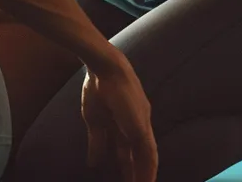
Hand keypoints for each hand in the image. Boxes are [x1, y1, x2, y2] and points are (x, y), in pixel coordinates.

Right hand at [81, 59, 157, 180]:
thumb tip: (93, 163)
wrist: (104, 69)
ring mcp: (142, 125)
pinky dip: (148, 168)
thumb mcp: (95, 122)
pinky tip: (146, 180)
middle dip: (138, 174)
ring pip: (148, 157)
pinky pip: (148, 152)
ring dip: (144, 175)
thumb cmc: (97, 89)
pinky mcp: (142, 126)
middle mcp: (139, 125)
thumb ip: (97, 142)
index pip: (130, 151)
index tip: (127, 178)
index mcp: (128, 123)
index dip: (129, 166)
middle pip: (141, 156)